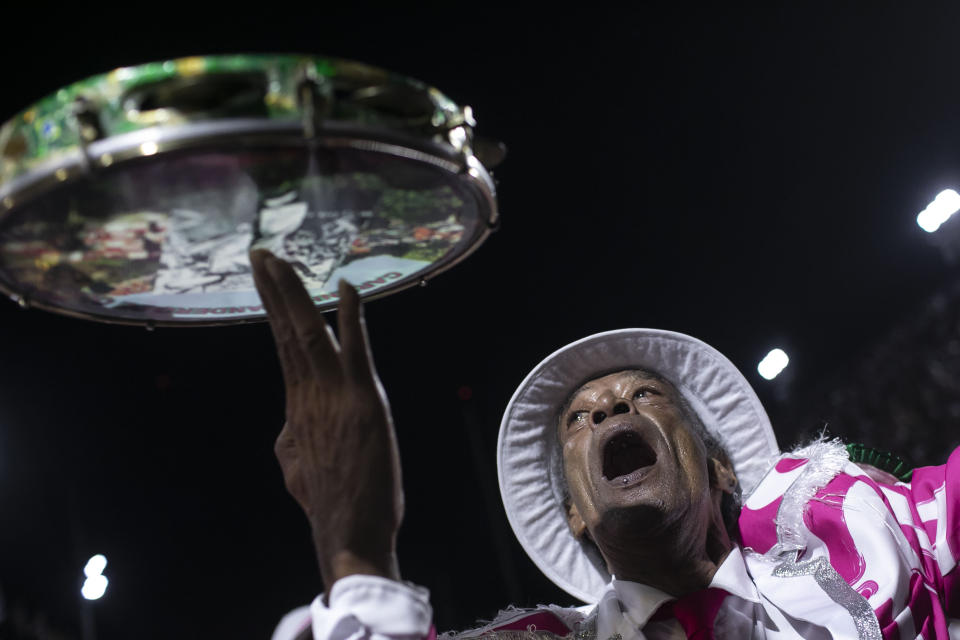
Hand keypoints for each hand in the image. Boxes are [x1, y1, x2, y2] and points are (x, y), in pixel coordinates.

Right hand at [250, 250, 402, 588]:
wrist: (348, 533)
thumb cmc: (328, 500)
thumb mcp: (295, 463)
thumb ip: (292, 433)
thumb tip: (289, 422)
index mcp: (298, 406)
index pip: (283, 346)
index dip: (274, 309)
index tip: (265, 279)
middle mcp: (309, 394)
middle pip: (287, 332)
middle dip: (274, 290)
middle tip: (260, 254)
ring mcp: (335, 396)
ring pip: (309, 334)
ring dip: (294, 294)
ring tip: (277, 260)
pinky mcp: (363, 401)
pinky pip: (356, 351)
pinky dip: (352, 317)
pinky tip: (347, 286)